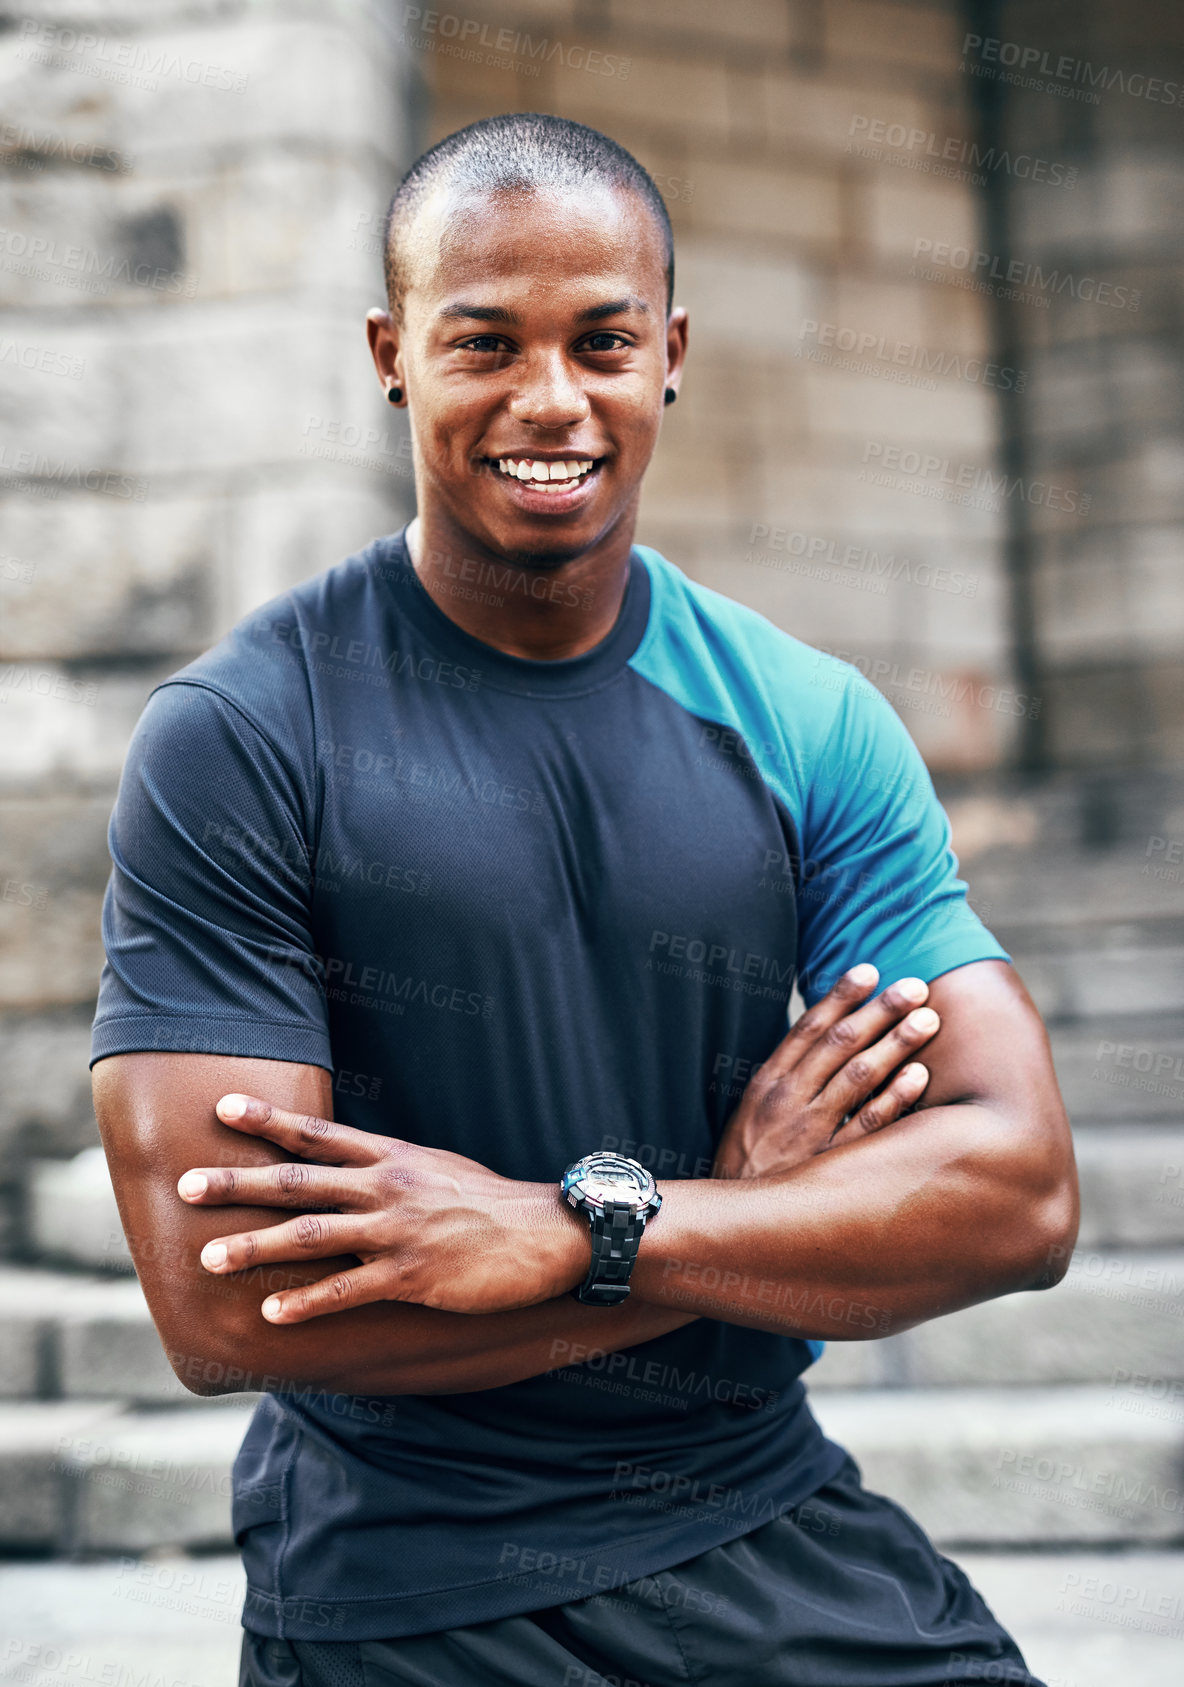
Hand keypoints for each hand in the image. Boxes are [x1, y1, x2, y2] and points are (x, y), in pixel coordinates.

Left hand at [177, 1096, 589, 1322]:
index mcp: (391, 1157)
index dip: (269, 1120)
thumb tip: (347, 1164)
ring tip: (209, 1257)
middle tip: (186, 1183)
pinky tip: (272, 1313)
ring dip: (256, 1245)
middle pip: (298, 1181)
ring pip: (312, 1235)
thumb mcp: (435, 1167)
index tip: (222, 1107)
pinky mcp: (412, 1275)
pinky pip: (348, 1289)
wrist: (546, 1234)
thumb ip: (388, 1166)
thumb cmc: (489, 1202)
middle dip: (238, 1182)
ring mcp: (397, 1230)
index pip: (318, 1134)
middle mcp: (386, 1186)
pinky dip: (307, 1301)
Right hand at [712, 964, 937, 1180]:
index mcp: (768, 1082)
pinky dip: (895, 1098)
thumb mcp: (752, 1111)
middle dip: (879, 1010)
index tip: (869, 970)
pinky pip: (868, 1126)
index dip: (840, 996)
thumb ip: (787, 1076)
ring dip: (895, 1043)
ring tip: (926, 1018)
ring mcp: (810, 1131)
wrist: (734, 1221)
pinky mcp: (830, 1165)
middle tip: (914, 986)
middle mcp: (789, 1099)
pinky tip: (920, 1075)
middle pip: (839, 1043)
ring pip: (859, 1077)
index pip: (809, 1027)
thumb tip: (823, 1038)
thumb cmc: (750, 1160)